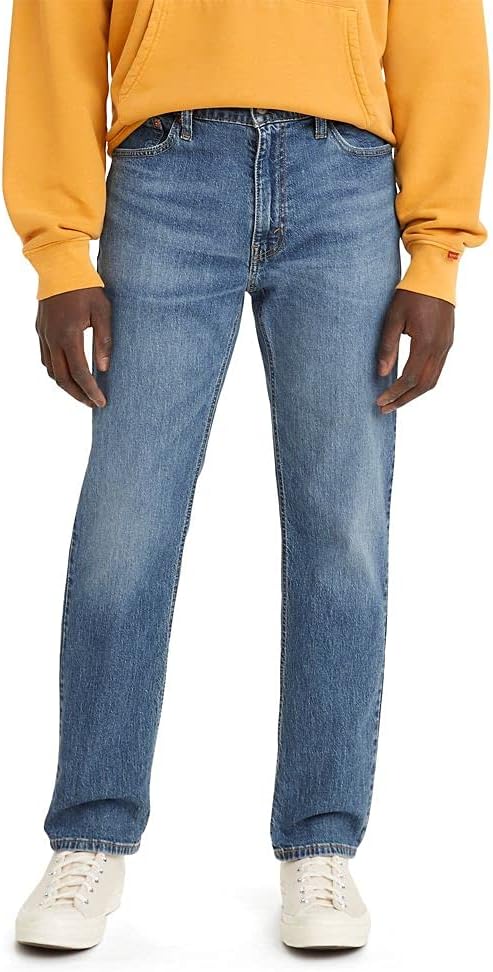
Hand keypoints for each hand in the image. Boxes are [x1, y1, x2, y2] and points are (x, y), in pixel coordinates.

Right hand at [36, 287, 111, 407]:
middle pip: (63, 378)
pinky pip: (46, 359)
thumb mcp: (103, 312)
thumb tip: (104, 368)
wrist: (60, 267)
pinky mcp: (40, 331)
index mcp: (69, 335)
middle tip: (93, 403)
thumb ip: (104, 341)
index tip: (101, 402)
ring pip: (52, 371)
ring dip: (66, 386)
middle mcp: (52, 339)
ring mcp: (44, 335)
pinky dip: (57, 372)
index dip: (91, 391)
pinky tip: (69, 373)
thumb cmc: (86, 288)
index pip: (80, 373)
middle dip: (78, 395)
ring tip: (82, 392)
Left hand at [376, 289, 453, 412]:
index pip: (409, 379)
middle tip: (385, 408)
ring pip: (432, 380)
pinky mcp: (447, 342)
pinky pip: (437, 370)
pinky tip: (409, 385)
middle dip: (403, 400)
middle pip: (423, 385)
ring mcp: (446, 346)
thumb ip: (387, 347)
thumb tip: (381, 373)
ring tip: (395, 401)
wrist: (436, 276)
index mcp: (425, 343)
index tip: (379, 401)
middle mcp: (439, 348)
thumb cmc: (411, 294)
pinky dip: (422, 382)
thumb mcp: (393, 318)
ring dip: (413, 394)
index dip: (394, 393)